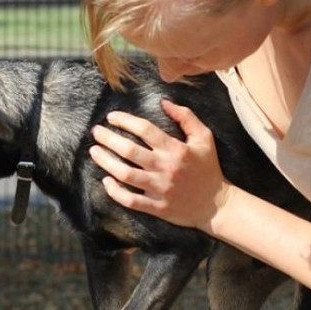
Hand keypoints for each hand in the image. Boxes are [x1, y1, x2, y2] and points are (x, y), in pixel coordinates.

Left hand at [88, 99, 230, 229]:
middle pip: (129, 150)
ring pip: (125, 174)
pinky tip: (106, 181)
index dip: (125, 121)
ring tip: (94, 151)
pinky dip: (115, 191)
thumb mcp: (205, 138)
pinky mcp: (156, 207)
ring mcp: (159, 189)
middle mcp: (165, 168)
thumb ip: (186, 117)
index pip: (145, 130)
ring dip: (106, 161)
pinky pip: (130, 200)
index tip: (111, 117)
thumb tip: (163, 102)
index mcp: (175, 149)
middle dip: (108, 138)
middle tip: (96, 132)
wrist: (216, 205)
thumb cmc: (208, 169)